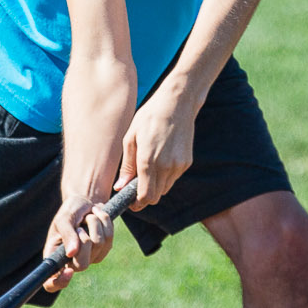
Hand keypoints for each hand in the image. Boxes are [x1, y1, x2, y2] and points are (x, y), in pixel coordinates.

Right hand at [42, 192, 115, 292]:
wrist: (85, 202)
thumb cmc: (70, 211)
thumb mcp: (64, 219)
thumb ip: (67, 235)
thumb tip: (72, 253)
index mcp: (54, 257)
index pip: (51, 283)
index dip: (59, 282)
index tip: (69, 271)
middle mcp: (71, 262)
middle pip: (82, 265)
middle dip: (84, 240)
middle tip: (79, 226)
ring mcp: (89, 258)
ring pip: (99, 245)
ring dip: (94, 224)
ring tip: (87, 216)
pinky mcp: (103, 250)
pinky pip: (109, 238)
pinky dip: (104, 222)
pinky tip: (96, 216)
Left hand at [122, 93, 195, 207]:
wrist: (177, 104)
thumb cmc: (149, 118)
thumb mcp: (131, 138)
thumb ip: (127, 166)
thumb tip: (120, 186)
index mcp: (148, 161)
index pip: (146, 196)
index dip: (138, 203)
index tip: (132, 202)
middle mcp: (166, 167)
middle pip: (156, 196)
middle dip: (145, 196)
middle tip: (136, 187)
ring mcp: (178, 165)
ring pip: (165, 188)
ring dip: (156, 186)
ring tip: (149, 168)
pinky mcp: (186, 162)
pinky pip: (173, 178)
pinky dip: (165, 176)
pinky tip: (161, 159)